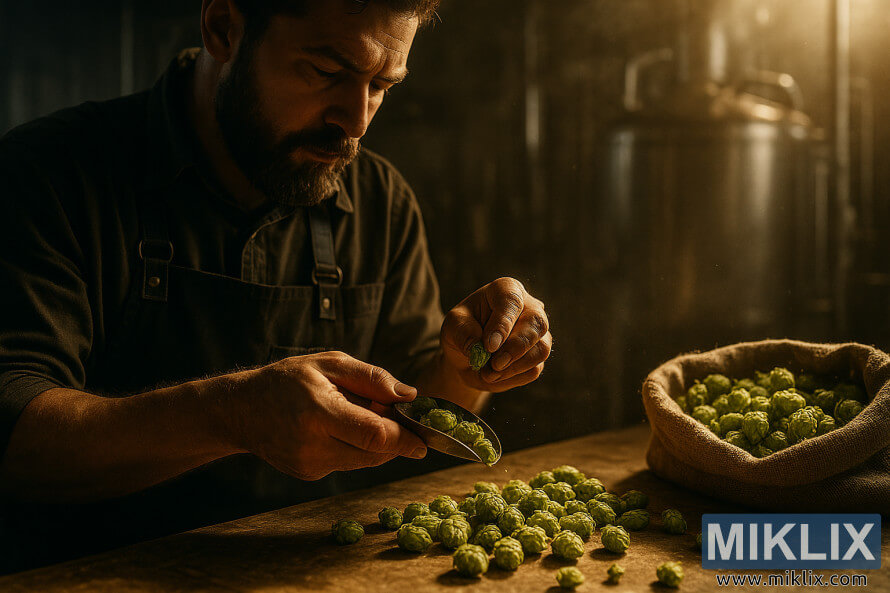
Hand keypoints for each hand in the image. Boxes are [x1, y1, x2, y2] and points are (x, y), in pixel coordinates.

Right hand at [228, 351, 427, 480]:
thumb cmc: (287, 380)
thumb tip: (410, 396)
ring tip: (360, 416)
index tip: (425, 439)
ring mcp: (310, 465)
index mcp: (319, 412)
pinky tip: (340, 429)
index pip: (375, 435)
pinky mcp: (309, 475)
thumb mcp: (329, 363)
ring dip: (377, 443)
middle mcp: (313, 445)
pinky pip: (348, 463)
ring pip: (365, 461)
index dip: (405, 439)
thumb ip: (372, 379)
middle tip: (400, 419)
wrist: (241, 410)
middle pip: (375, 454)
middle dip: (396, 439)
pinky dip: (356, 448)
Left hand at [440, 277, 551, 391]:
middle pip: (537, 324)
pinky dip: (512, 377)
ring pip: (540, 350)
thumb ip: (463, 332)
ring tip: (488, 372)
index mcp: (506, 290)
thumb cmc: (463, 331)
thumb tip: (478, 347)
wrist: (468, 356)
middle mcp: (529, 307)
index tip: (489, 346)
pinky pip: (534, 369)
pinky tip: (495, 375)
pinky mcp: (538, 355)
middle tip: (495, 364)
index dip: (502, 325)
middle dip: (516, 348)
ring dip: (513, 367)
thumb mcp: (453, 326)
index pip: (511, 302)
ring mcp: (538, 333)